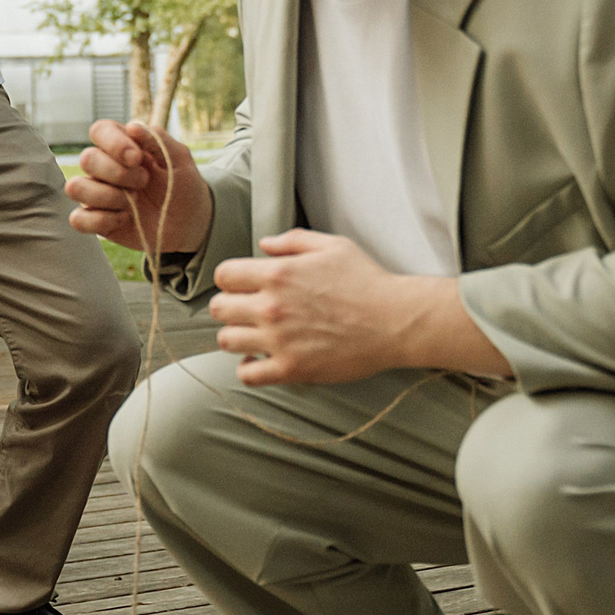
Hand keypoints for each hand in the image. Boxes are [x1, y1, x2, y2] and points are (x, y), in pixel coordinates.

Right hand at [67, 119, 211, 254]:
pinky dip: (101, 220)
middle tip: (143, 182)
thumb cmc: (183, 186)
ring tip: (132, 203)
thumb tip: (132, 126)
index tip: (137, 158)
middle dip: (117, 173)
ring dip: (107, 196)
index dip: (113, 142)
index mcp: (123, 146)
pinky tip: (124, 219)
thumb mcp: (180, 160)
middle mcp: (105, 167)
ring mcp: (98, 194)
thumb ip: (159, 140)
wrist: (190, 222)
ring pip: (75, 187)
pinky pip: (78, 219)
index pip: (100, 131)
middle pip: (86, 159)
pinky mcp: (96, 220)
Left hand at [212, 230, 433, 384]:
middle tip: (246, 311)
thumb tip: (265, 245)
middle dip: (229, 307)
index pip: (224, 275)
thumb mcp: (333, 246)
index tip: (243, 286)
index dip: (231, 279)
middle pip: (219, 309)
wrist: (394, 321)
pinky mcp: (290, 368)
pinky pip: (247, 373)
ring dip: (237, 337)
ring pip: (226, 341)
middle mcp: (271, 306)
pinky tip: (261, 358)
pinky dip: (248, 367)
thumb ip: (293, 241)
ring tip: (253, 335)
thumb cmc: (367, 281)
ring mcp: (278, 340)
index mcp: (278, 273)